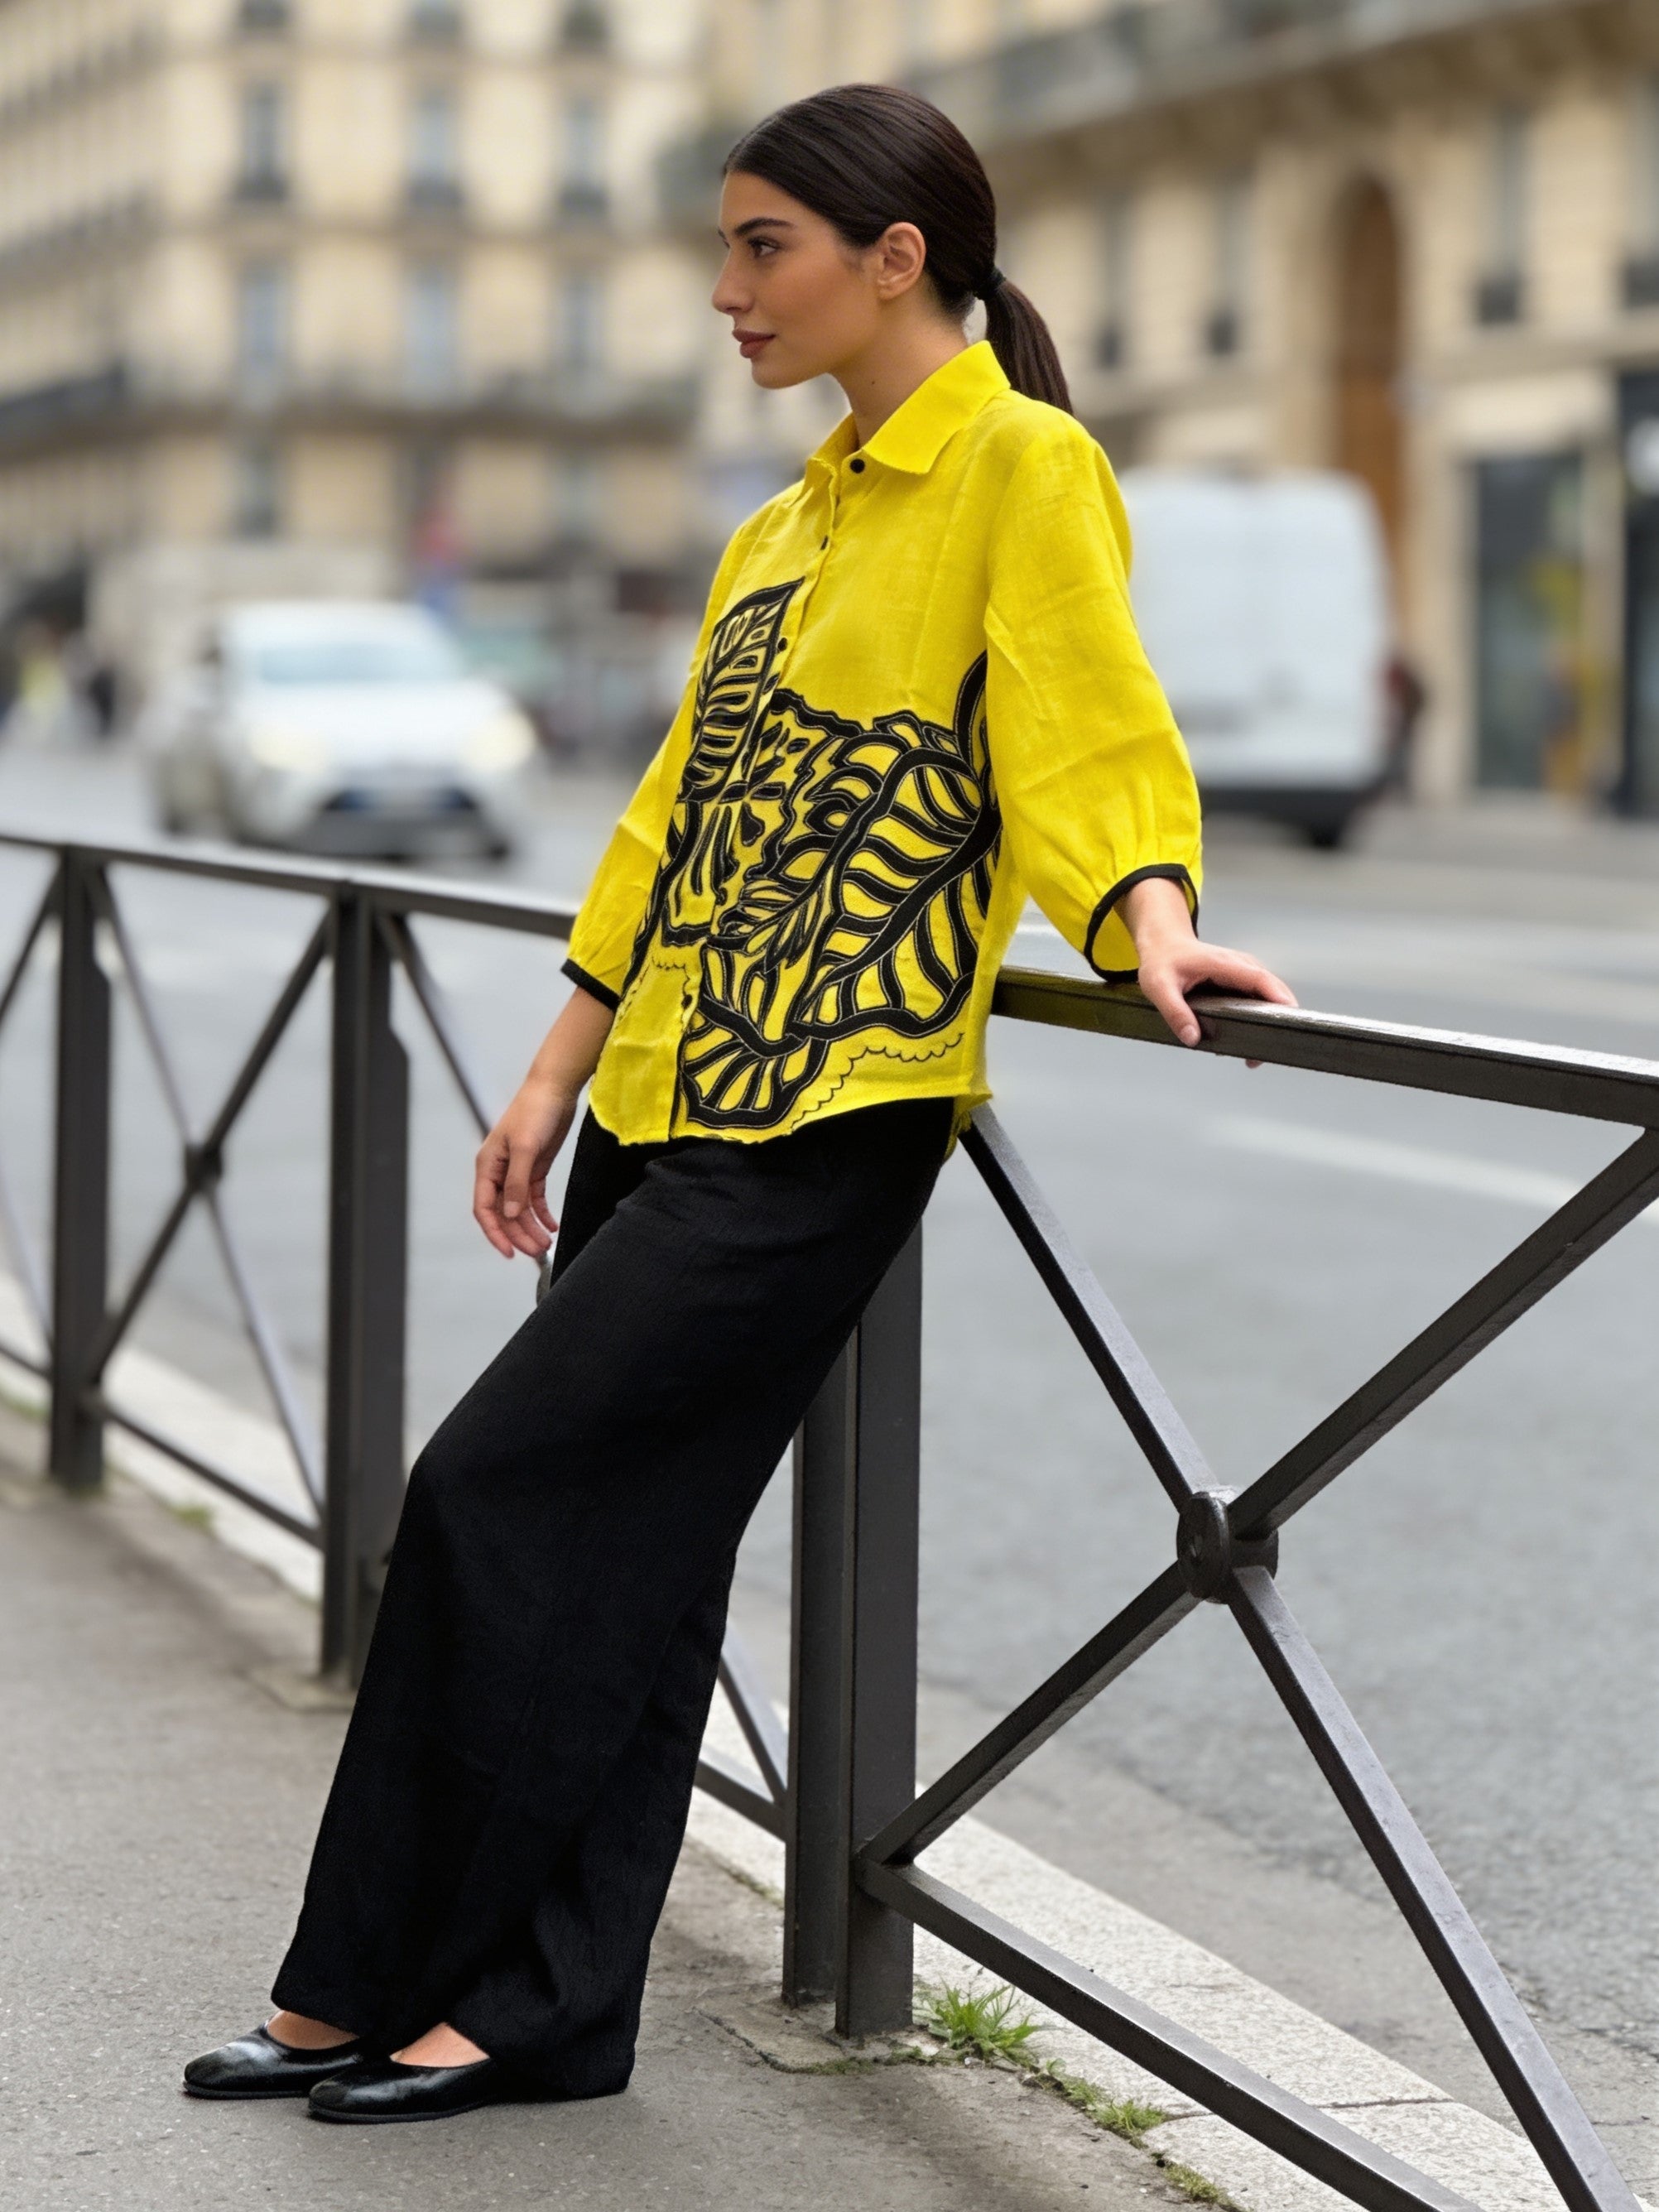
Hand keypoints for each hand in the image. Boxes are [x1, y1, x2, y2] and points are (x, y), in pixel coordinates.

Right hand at [473, 1079, 576, 1258]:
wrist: (555, 1089)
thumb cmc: (535, 1111)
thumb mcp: (526, 1148)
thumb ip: (516, 1182)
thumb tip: (509, 1213)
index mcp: (488, 1166)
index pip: (484, 1208)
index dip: (495, 1232)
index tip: (509, 1252)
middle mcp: (499, 1172)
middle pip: (504, 1213)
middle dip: (519, 1234)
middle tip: (538, 1251)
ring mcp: (516, 1171)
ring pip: (519, 1209)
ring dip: (531, 1227)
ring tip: (546, 1243)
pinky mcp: (534, 1168)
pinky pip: (533, 1199)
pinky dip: (541, 1214)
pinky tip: (552, 1226)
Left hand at [1136, 936, 1296, 1047]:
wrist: (1163, 943)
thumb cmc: (1162, 960)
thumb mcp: (1159, 987)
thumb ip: (1175, 1012)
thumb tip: (1192, 1038)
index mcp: (1223, 964)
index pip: (1260, 980)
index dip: (1277, 998)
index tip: (1289, 1018)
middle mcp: (1239, 965)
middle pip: (1273, 989)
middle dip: (1278, 1017)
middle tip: (1270, 1048)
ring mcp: (1243, 971)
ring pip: (1269, 994)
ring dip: (1271, 1018)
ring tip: (1258, 1050)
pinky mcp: (1241, 980)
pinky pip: (1259, 996)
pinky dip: (1261, 1014)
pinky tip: (1249, 1035)